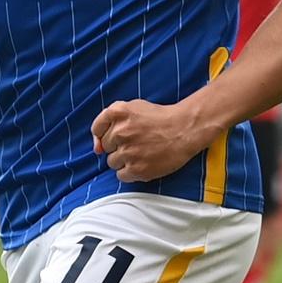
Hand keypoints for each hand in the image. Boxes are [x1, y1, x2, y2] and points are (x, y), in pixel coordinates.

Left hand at [90, 99, 215, 182]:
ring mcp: (128, 151)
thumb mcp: (134, 107)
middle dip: (118, 146)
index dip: (104, 135)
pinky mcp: (137, 169)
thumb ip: (110, 120)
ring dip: (124, 160)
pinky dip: (130, 172)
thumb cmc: (159, 119)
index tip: (116, 137)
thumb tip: (97, 148)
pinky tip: (142, 163)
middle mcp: (121, 131)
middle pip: (106, 147)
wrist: (184, 130)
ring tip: (141, 153)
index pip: (97, 129)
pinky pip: (121, 175)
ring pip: (112, 162)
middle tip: (136, 142)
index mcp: (118, 112)